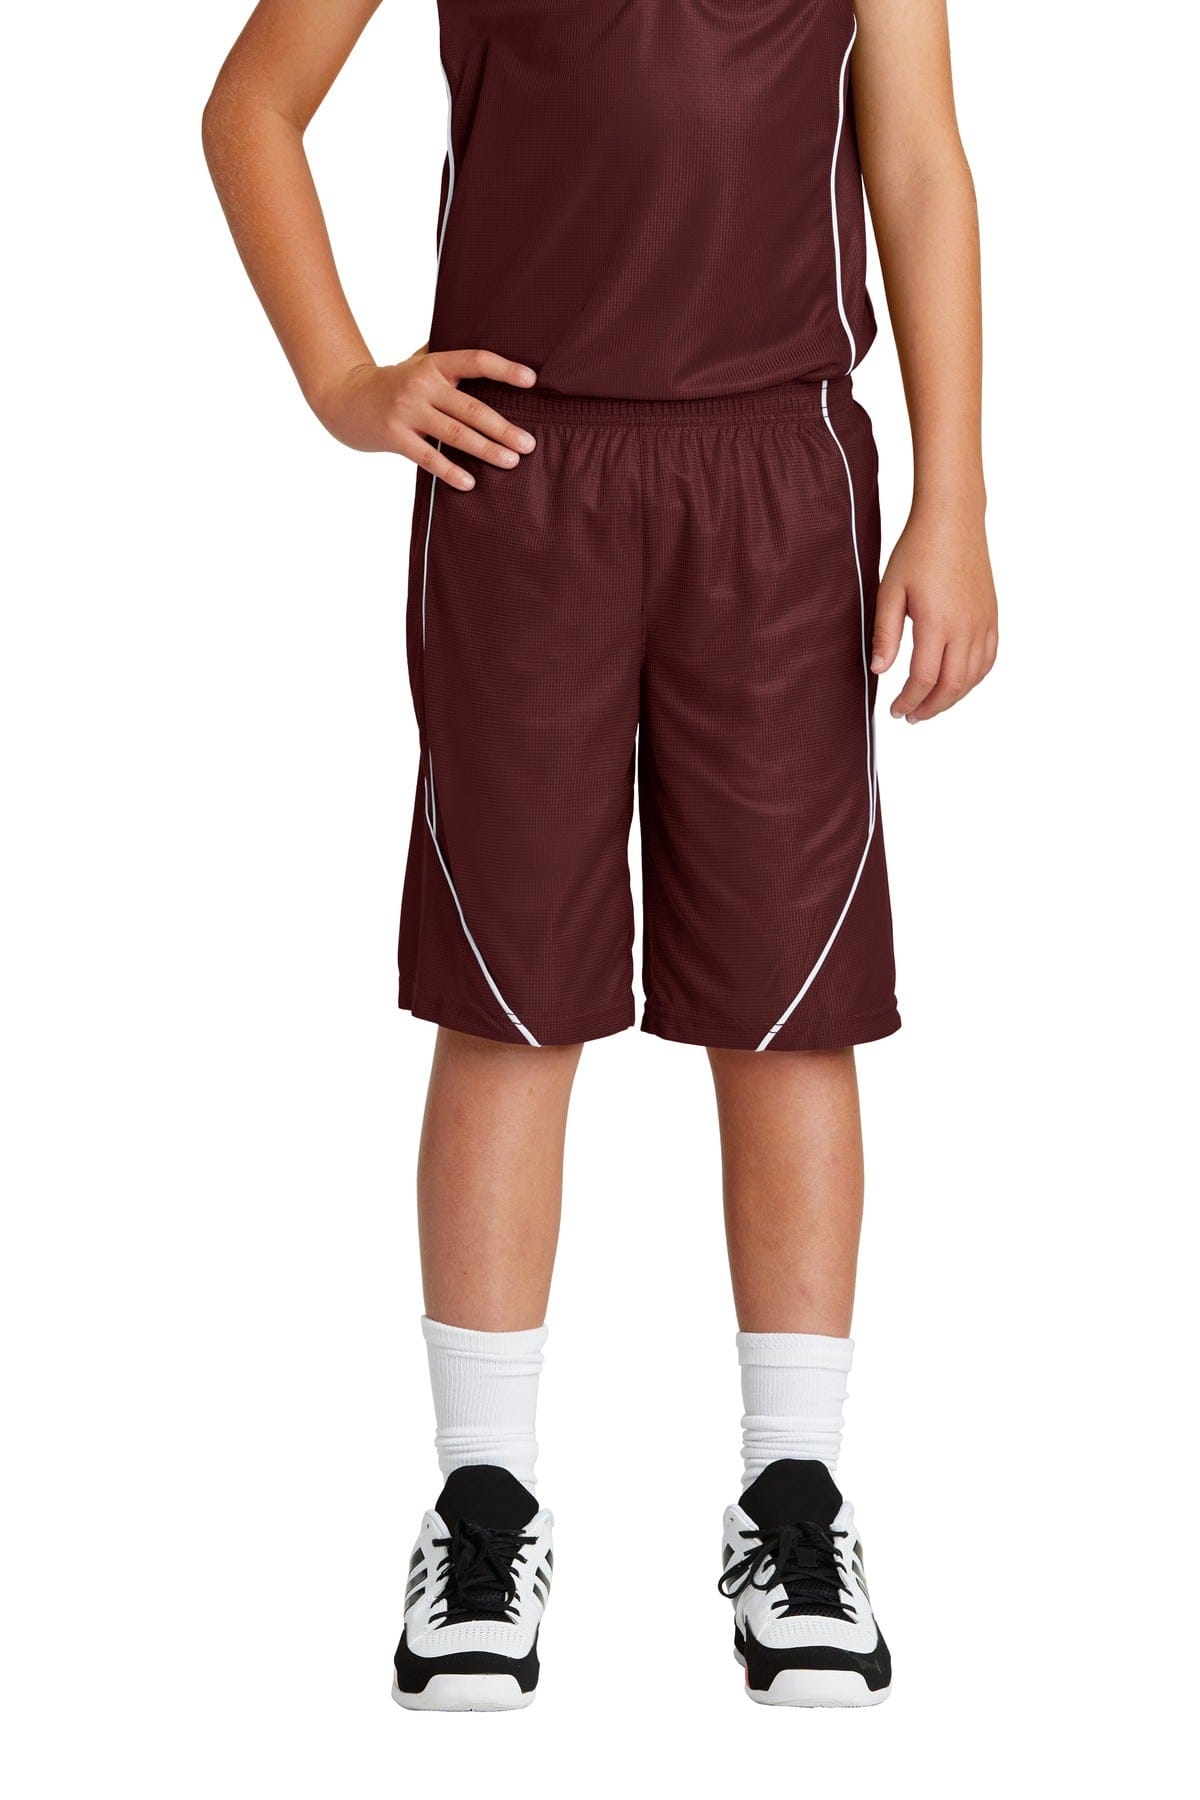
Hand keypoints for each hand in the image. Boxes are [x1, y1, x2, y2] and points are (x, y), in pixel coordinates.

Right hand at [312, 346, 538, 489]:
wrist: (344, 398)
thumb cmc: (392, 383)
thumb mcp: (417, 362)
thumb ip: (448, 361)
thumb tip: (490, 356)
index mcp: (433, 364)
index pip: (475, 361)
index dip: (504, 369)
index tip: (531, 380)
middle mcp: (422, 385)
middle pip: (471, 408)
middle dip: (503, 428)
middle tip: (529, 444)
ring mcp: (407, 411)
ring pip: (455, 433)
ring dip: (486, 450)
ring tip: (511, 461)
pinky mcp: (394, 436)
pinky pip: (429, 457)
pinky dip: (450, 471)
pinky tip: (470, 483)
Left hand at [871, 506, 997, 721]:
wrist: (952, 520)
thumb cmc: (918, 551)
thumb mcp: (890, 591)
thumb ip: (885, 634)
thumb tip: (879, 670)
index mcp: (937, 623)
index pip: (923, 679)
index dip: (908, 701)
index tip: (894, 710)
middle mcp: (966, 627)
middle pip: (951, 686)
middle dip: (930, 708)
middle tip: (910, 716)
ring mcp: (983, 622)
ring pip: (973, 677)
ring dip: (952, 698)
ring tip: (931, 706)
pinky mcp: (992, 616)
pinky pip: (989, 659)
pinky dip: (974, 679)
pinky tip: (958, 683)